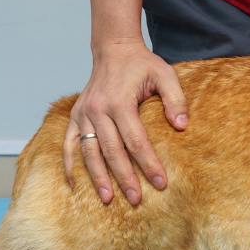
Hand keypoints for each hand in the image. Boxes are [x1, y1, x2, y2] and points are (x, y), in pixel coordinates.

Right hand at [63, 41, 188, 204]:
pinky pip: (68, 143)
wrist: (114, 49)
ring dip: (97, 177)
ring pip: (89, 151)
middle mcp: (98, 110)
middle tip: (136, 200)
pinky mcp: (76, 116)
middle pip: (111, 151)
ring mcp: (84, 114)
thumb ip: (176, 99)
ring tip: (108, 199)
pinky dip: (69, 164)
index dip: (148, 163)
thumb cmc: (142, 65)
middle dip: (124, 177)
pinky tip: (74, 184)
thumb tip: (182, 126)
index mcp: (120, 102)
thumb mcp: (165, 75)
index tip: (160, 182)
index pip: (136, 141)